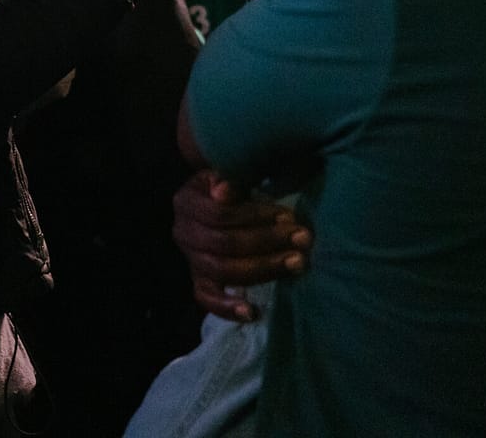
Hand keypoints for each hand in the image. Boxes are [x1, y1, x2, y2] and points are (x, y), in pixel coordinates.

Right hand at [172, 170, 310, 320]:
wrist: (217, 202)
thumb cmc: (231, 187)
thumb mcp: (229, 173)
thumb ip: (230, 177)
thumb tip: (224, 191)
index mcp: (185, 202)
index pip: (220, 214)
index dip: (256, 216)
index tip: (289, 216)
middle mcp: (182, 232)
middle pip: (224, 244)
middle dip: (267, 242)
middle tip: (303, 239)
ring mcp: (190, 258)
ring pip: (223, 270)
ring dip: (264, 268)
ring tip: (296, 263)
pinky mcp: (200, 280)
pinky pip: (207, 298)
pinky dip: (227, 307)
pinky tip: (252, 312)